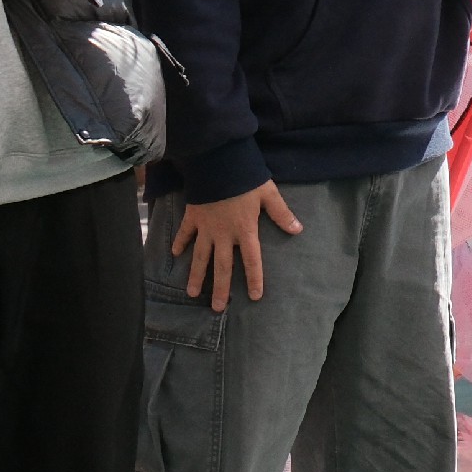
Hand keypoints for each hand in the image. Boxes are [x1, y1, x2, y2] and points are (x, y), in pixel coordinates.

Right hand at [175, 182, 301, 310]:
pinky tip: (174, 255)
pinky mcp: (192, 217)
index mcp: (245, 230)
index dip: (254, 279)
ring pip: (200, 257)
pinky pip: (185, 233)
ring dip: (197, 275)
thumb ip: (281, 213)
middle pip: (223, 266)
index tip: (255, 297)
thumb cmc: (245, 179)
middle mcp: (224, 234)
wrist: (217, 164)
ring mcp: (206, 228)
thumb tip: (298, 230)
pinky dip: (179, 243)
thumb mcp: (268, 195)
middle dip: (221, 288)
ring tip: (193, 293)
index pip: (252, 261)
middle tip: (217, 308)